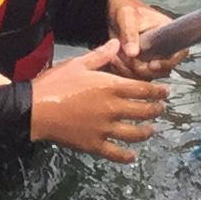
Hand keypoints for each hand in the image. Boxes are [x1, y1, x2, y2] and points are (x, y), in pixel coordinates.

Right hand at [26, 48, 168, 163]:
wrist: (34, 109)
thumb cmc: (55, 83)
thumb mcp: (77, 64)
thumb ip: (100, 55)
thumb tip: (118, 43)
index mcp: (110, 87)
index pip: (143, 89)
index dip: (157, 91)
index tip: (166, 92)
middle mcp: (113, 109)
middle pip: (143, 111)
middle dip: (156, 110)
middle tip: (160, 109)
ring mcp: (105, 129)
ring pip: (134, 134)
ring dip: (146, 132)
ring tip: (151, 130)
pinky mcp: (94, 145)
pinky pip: (115, 153)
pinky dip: (126, 156)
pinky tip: (132, 155)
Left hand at [105, 0, 180, 76]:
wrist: (113, 12)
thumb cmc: (125, 9)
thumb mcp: (126, 17)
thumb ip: (130, 34)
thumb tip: (133, 53)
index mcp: (168, 33)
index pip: (179, 53)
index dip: (169, 62)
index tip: (152, 65)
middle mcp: (164, 48)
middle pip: (163, 70)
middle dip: (143, 69)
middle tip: (127, 61)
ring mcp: (153, 58)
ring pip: (148, 75)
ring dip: (131, 71)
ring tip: (116, 57)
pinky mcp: (141, 64)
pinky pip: (136, 76)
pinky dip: (124, 72)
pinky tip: (114, 61)